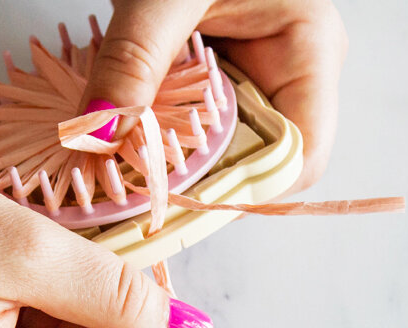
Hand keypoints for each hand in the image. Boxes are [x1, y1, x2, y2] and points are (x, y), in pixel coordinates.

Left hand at [82, 0, 347, 192]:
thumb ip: (133, 61)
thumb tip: (99, 137)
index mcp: (308, 49)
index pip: (300, 157)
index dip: (243, 189)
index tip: (176, 198)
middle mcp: (287, 74)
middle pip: (256, 162)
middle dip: (197, 180)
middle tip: (134, 187)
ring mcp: (252, 78)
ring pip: (221, 151)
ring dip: (172, 162)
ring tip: (122, 165)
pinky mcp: (215, 80)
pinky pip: (193, 128)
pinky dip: (158, 137)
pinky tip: (125, 139)